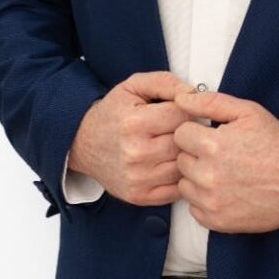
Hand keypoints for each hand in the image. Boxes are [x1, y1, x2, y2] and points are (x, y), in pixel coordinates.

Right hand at [67, 71, 196, 205]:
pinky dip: (181, 176)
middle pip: (186, 142)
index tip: (186, 109)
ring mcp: (138, 178)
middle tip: (184, 127)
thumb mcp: (134, 86)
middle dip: (191, 132)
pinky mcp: (139, 196)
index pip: (183, 115)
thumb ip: (165, 83)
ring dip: (187, 155)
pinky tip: (172, 163)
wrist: (84, 144)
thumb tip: (194, 93)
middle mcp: (136, 153)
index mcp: (135, 122)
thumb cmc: (114, 112)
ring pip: (185, 166)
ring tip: (178, 144)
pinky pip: (177, 188)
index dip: (190, 109)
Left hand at [172, 89, 278, 233]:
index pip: (180, 134)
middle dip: (196, 154)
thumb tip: (179, 99)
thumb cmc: (275, 143)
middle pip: (180, 160)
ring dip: (198, 178)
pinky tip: (225, 190)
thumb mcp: (248, 112)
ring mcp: (210, 201)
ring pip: (185, 185)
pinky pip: (194, 208)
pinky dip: (205, 199)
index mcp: (212, 145)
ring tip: (223, 172)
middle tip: (221, 154)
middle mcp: (207, 175)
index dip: (195, 132)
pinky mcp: (216, 221)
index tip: (211, 135)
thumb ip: (210, 102)